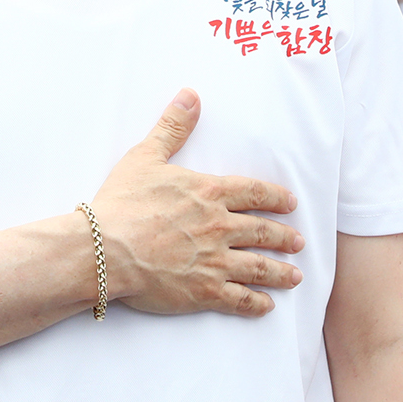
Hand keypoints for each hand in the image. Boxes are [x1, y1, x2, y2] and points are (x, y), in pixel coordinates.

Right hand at [90, 90, 303, 318]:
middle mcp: (219, 227)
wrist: (104, 249)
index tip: (290, 204)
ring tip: (295, 276)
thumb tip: (190, 96)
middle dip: (284, 237)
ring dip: (280, 272)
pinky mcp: (204, 291)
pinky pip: (240, 299)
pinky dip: (257, 303)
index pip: (253, 193)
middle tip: (298, 242)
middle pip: (263, 232)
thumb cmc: (121, 203)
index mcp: (208, 193)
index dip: (275, 198)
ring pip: (259, 267)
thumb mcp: (145, 156)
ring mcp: (215, 261)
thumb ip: (172, 127)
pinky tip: (266, 305)